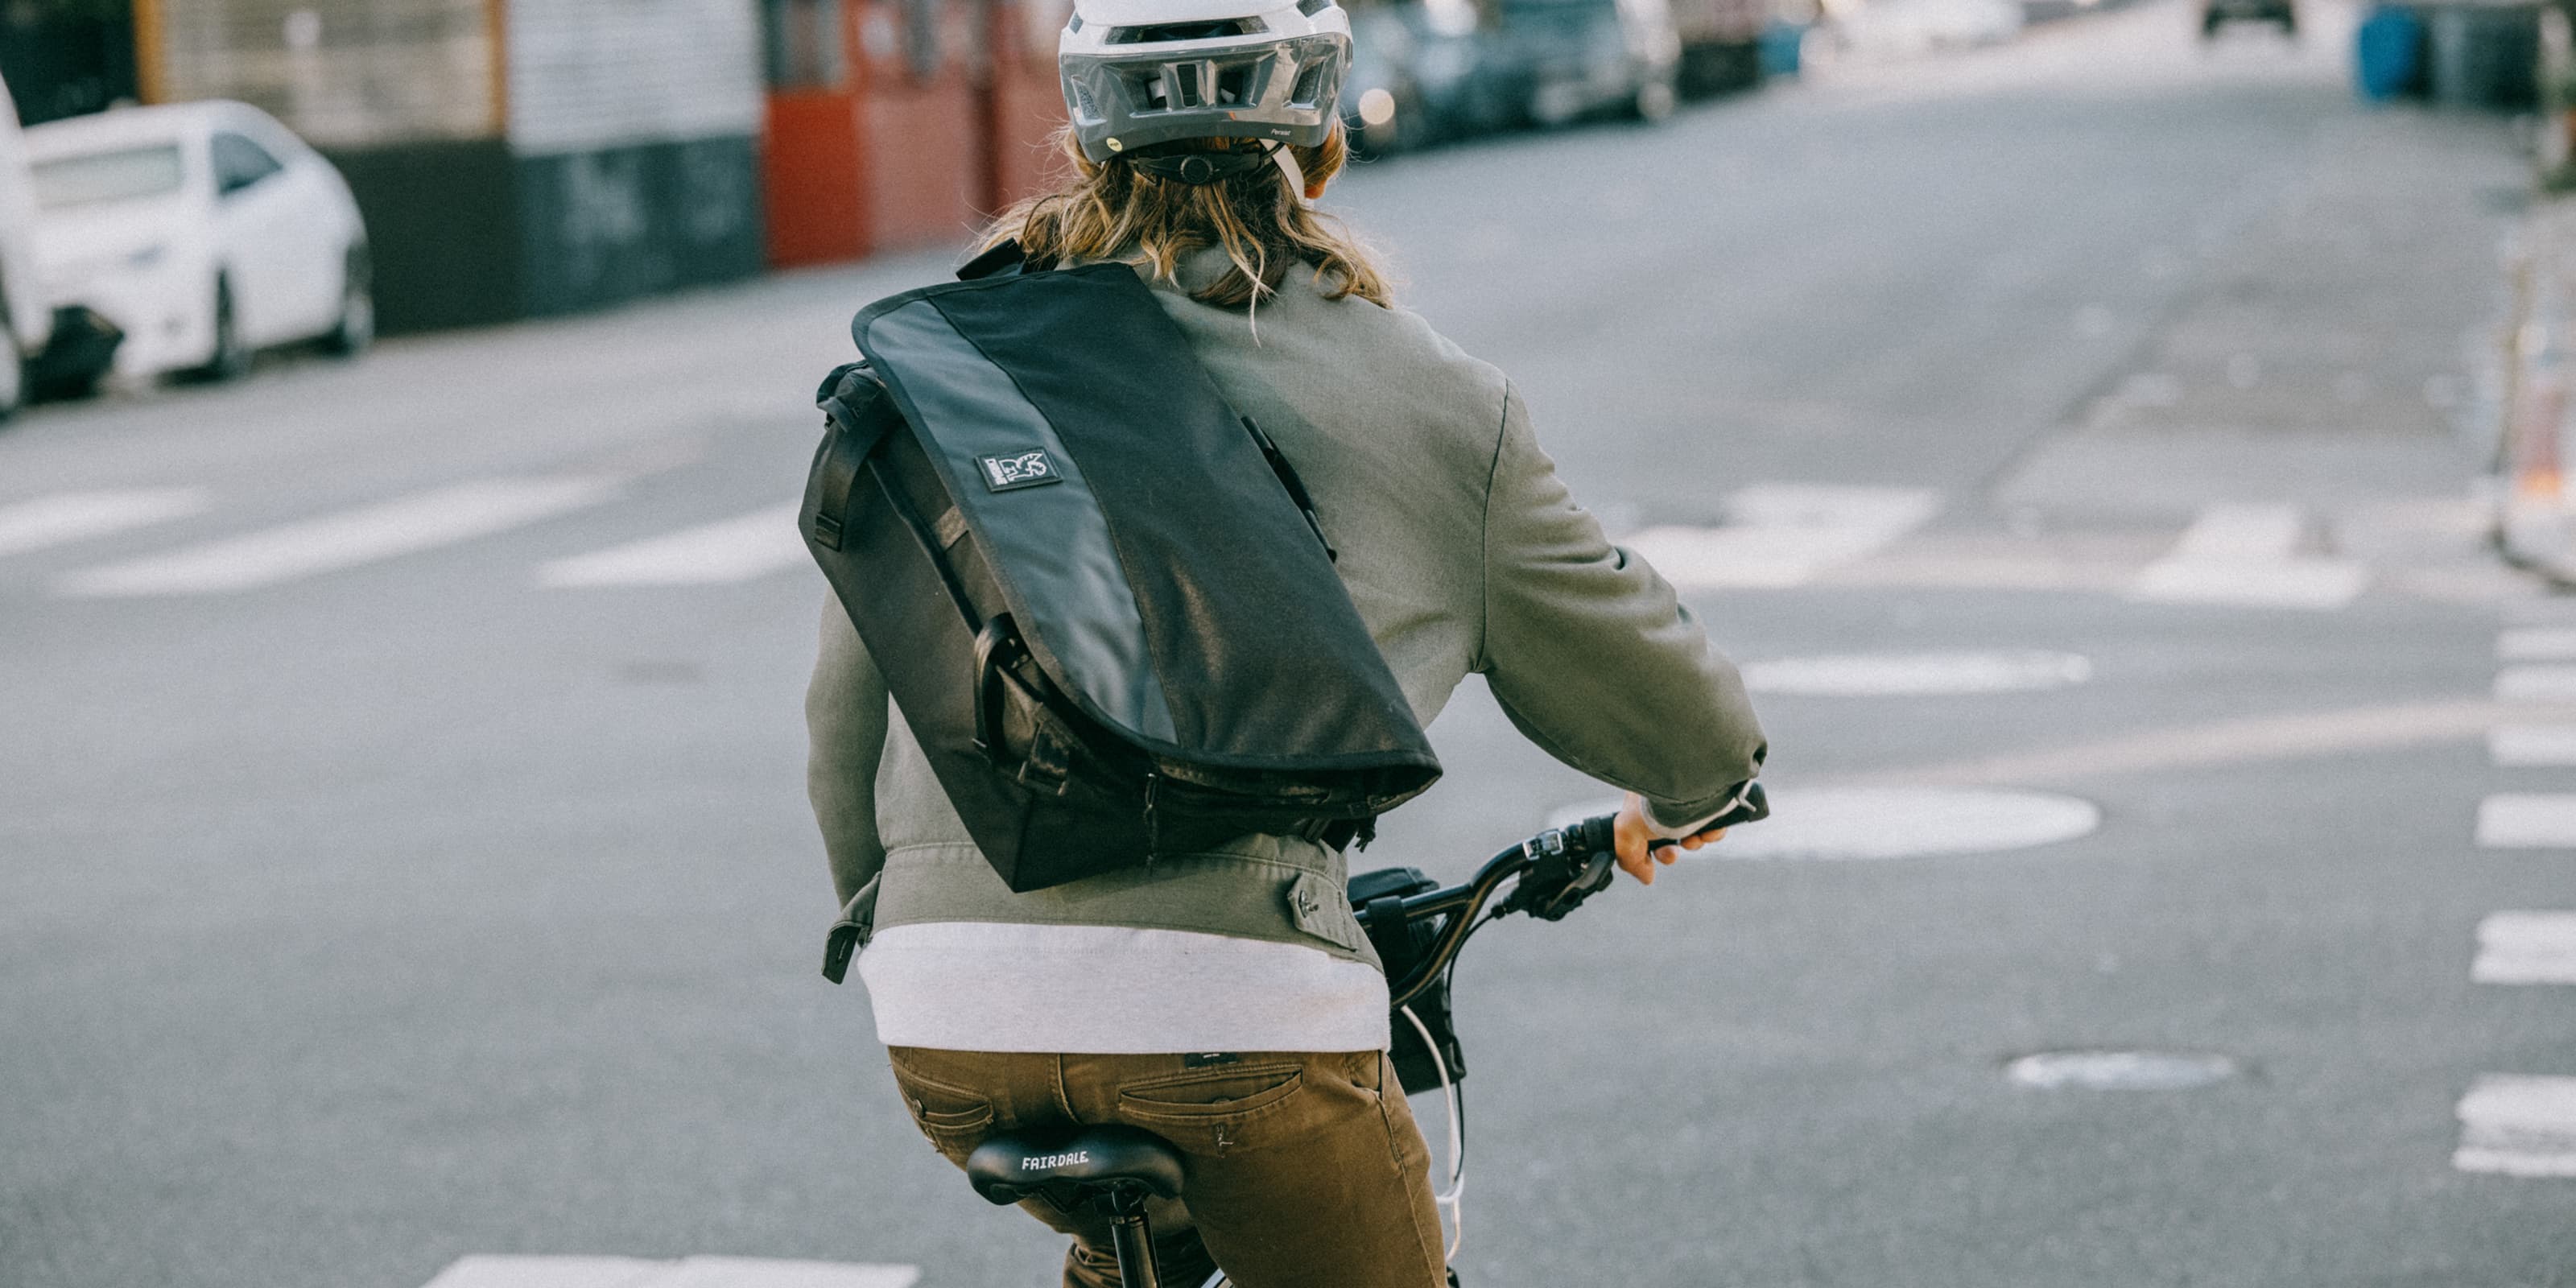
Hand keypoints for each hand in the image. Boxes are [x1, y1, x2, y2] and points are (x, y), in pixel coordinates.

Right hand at [1612, 791, 1726, 885]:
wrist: (1687, 786)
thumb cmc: (1653, 802)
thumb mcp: (1626, 833)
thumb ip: (1629, 860)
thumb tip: (1646, 877)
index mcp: (1640, 801)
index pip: (1639, 831)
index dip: (1644, 850)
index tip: (1648, 861)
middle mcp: (1663, 799)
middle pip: (1666, 835)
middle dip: (1668, 852)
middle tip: (1672, 854)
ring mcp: (1688, 800)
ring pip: (1691, 832)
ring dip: (1691, 844)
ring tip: (1691, 840)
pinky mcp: (1713, 803)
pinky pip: (1714, 824)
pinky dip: (1711, 834)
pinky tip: (1707, 833)